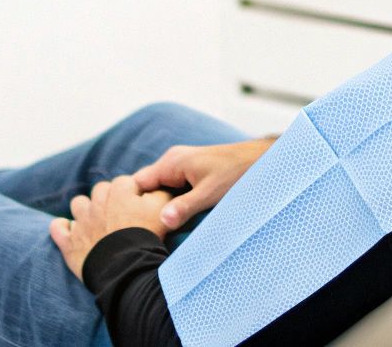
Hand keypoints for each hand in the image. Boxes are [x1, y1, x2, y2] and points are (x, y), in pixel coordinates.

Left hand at [48, 176, 173, 279]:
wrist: (128, 268)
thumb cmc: (147, 235)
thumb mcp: (163, 208)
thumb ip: (160, 192)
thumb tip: (155, 187)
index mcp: (119, 191)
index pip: (125, 182)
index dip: (134, 193)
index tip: (141, 205)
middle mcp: (97, 202)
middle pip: (101, 190)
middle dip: (109, 198)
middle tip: (121, 215)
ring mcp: (81, 222)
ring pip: (78, 204)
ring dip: (86, 210)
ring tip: (98, 222)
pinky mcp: (70, 242)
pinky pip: (58, 228)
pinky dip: (63, 228)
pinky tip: (70, 231)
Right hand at [131, 136, 275, 230]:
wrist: (260, 159)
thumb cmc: (237, 172)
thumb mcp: (210, 193)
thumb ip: (185, 207)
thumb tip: (162, 221)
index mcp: (171, 163)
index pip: (136, 184)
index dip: (132, 205)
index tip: (133, 226)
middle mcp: (172, 161)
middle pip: (146, 188)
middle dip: (145, 208)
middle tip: (146, 232)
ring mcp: (181, 166)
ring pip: (159, 190)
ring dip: (159, 207)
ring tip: (159, 229)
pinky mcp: (190, 173)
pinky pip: (171, 189)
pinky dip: (171, 203)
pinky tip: (175, 219)